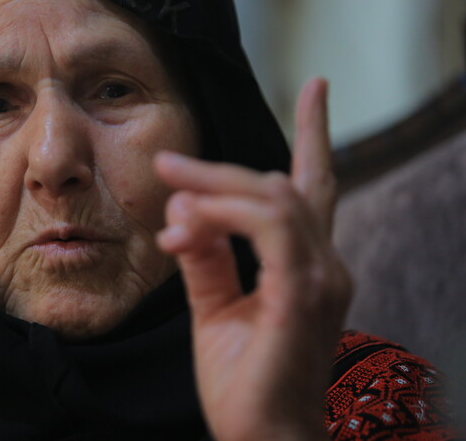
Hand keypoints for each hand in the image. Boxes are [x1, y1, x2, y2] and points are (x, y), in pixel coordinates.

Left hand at [155, 78, 351, 440]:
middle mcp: (324, 263)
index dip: (314, 134)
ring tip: (169, 183)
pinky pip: (268, 228)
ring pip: (273, 196)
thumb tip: (184, 211)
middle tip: (168, 164)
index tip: (316, 87)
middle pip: (277, 185)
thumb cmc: (243, 380)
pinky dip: (225, 215)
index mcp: (307, 264)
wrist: (262, 438)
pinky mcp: (301, 295)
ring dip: (215, 185)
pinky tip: (189, 221)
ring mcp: (320, 277)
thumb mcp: (215, 306)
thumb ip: (206, 256)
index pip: (312, 187)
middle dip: (219, 169)